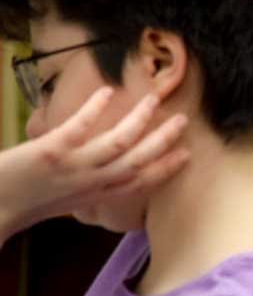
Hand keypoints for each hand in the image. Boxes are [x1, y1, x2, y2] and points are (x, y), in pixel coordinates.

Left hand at [0, 87, 188, 244]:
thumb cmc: (21, 203)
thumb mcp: (63, 200)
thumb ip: (86, 185)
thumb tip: (105, 164)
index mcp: (95, 196)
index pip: (139, 184)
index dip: (165, 169)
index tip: (187, 154)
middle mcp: (90, 184)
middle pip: (137, 162)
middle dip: (163, 141)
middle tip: (182, 119)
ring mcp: (72, 168)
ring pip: (118, 144)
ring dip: (138, 121)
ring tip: (152, 100)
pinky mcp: (51, 152)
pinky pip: (80, 128)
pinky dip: (95, 109)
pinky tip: (106, 92)